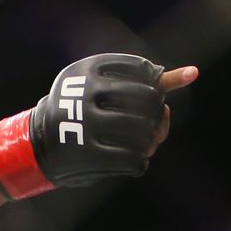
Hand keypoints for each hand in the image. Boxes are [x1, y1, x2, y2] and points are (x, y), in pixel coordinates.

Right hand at [0, 55, 197, 199]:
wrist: (38, 145)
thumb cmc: (81, 112)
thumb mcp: (104, 88)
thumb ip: (145, 83)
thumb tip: (192, 73)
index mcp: (88, 68)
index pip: (144, 71)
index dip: (156, 89)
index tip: (150, 100)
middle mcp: (84, 92)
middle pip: (148, 101)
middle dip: (157, 115)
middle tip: (154, 126)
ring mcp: (84, 123)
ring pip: (142, 131)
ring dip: (151, 140)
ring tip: (145, 145)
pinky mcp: (86, 153)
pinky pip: (133, 158)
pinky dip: (140, 162)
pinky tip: (135, 162)